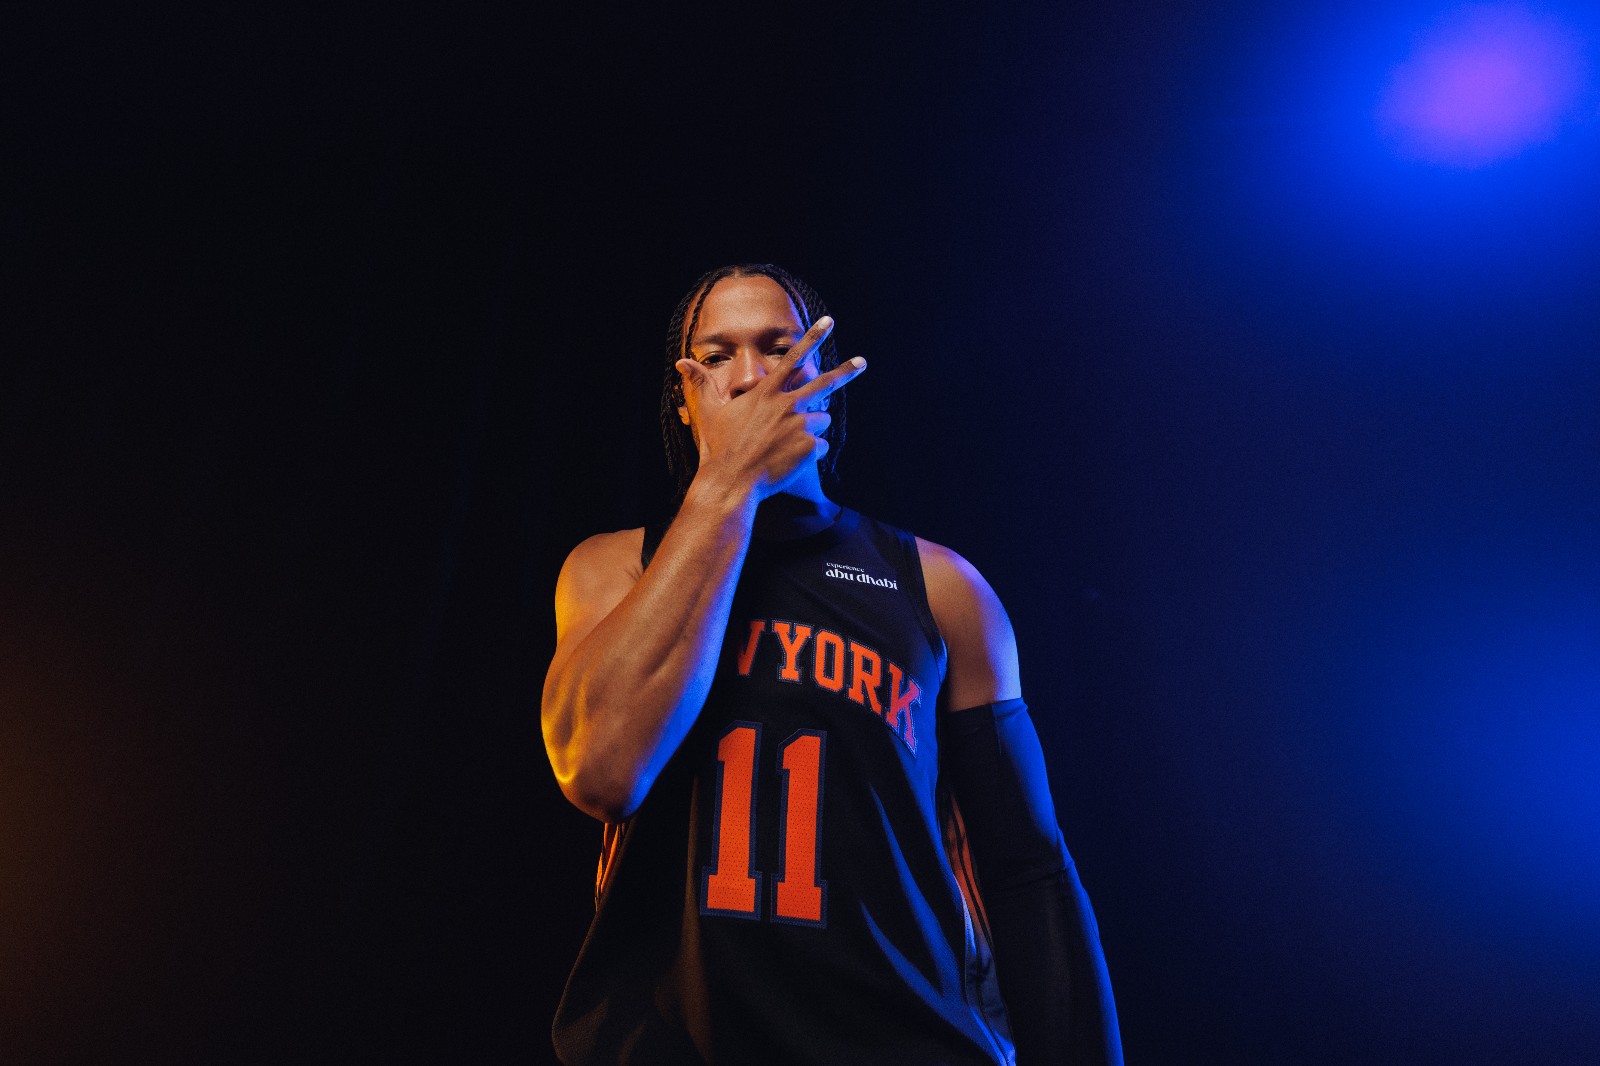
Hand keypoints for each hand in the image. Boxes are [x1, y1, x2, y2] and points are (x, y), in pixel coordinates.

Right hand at [675, 316, 865, 499]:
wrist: (730, 482)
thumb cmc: (718, 448)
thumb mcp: (709, 413)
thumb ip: (701, 383)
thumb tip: (682, 361)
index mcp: (767, 392)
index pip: (793, 357)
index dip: (812, 337)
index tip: (828, 321)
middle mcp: (788, 404)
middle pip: (826, 382)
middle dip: (847, 370)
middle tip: (862, 362)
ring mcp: (801, 426)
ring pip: (822, 420)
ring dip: (812, 430)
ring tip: (788, 445)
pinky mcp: (810, 448)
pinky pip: (821, 447)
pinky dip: (811, 454)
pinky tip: (791, 461)